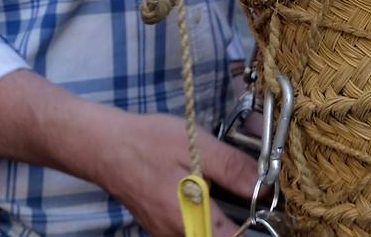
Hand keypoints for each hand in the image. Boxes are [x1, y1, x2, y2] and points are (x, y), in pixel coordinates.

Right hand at [92, 112, 258, 235]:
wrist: (104, 145)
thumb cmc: (148, 143)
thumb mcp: (198, 146)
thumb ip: (233, 169)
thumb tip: (266, 185)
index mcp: (190, 221)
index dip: (255, 223)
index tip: (264, 201)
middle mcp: (177, 236)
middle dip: (240, 222)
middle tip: (251, 191)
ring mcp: (166, 234)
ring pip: (205, 234)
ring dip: (224, 220)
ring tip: (232, 190)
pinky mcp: (160, 226)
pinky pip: (191, 229)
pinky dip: (206, 216)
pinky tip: (207, 190)